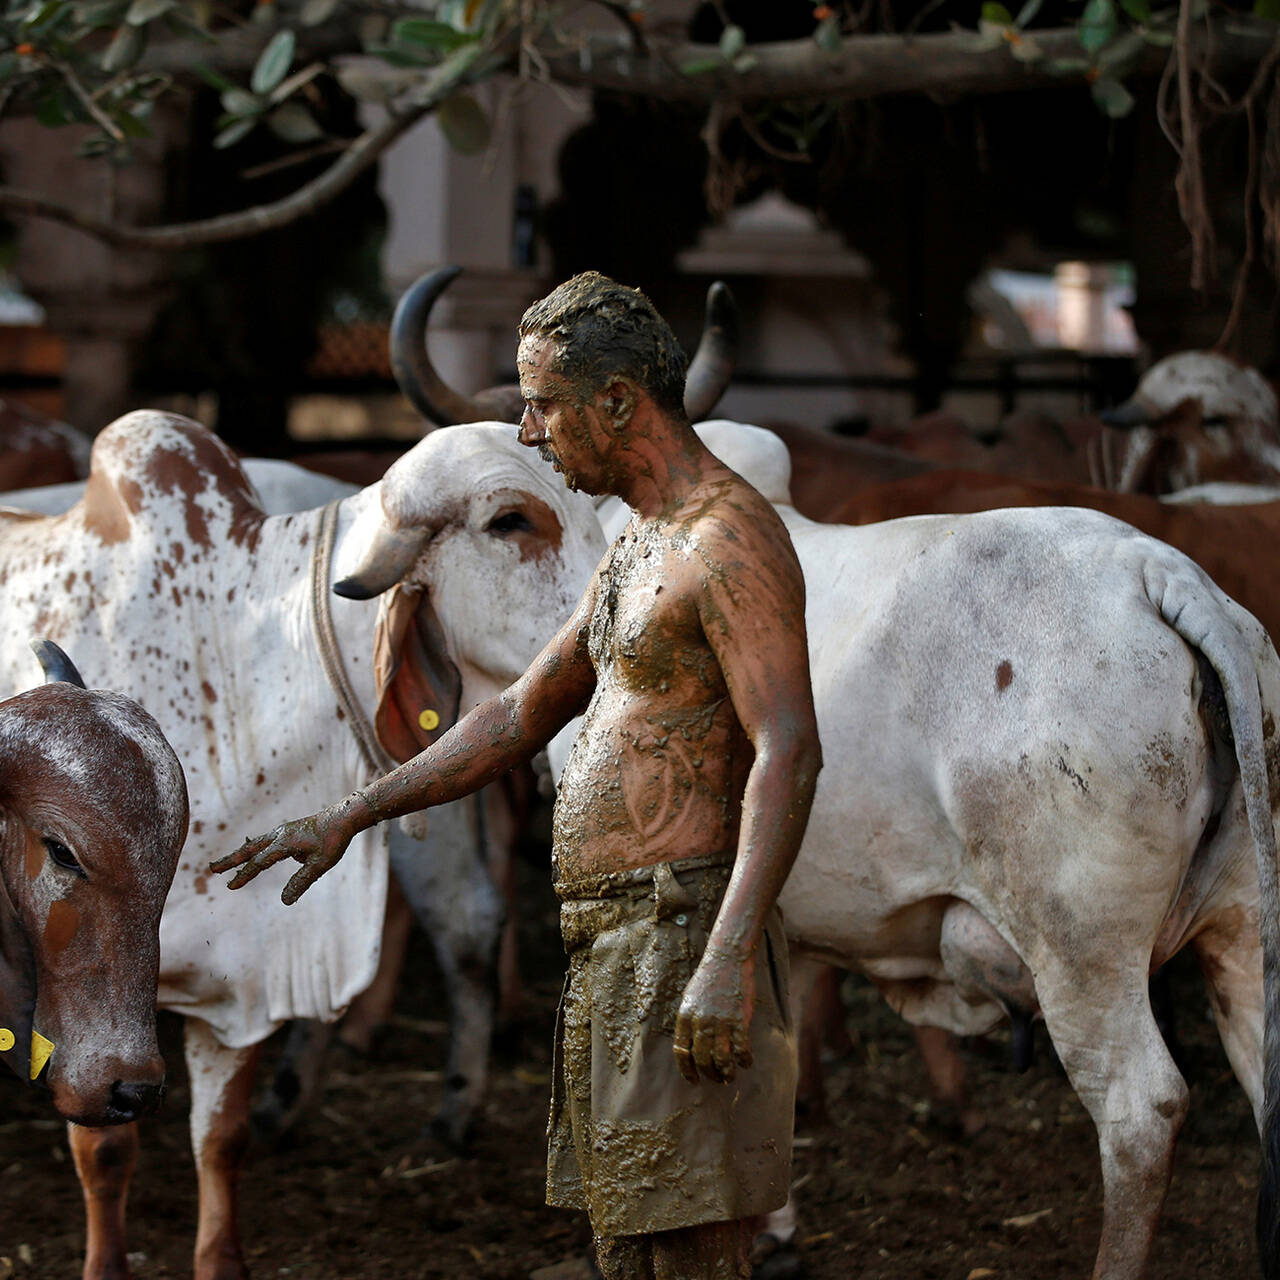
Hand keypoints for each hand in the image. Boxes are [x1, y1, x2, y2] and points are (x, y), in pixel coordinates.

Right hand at [209, 802, 357, 904]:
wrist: (344, 817)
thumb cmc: (333, 840)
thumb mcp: (319, 865)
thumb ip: (301, 882)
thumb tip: (284, 901)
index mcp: (284, 843)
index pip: (259, 862)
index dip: (244, 875)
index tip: (230, 886)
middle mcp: (279, 835)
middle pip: (249, 849)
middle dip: (231, 860)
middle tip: (212, 868)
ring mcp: (284, 831)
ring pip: (256, 844)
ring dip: (241, 853)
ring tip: (226, 863)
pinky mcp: (289, 831)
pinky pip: (266, 841)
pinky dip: (255, 848)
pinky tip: (257, 855)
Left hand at [672, 947, 754, 1083]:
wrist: (727, 959)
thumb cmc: (709, 978)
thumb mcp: (690, 998)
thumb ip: (690, 1021)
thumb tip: (691, 1046)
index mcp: (685, 1016)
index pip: (681, 1052)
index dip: (687, 1070)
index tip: (694, 1080)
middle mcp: (700, 1022)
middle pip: (702, 1059)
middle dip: (709, 1074)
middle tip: (717, 1079)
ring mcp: (720, 1022)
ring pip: (721, 1060)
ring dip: (726, 1073)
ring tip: (730, 1077)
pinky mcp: (739, 1020)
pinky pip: (741, 1049)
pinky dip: (744, 1060)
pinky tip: (746, 1063)